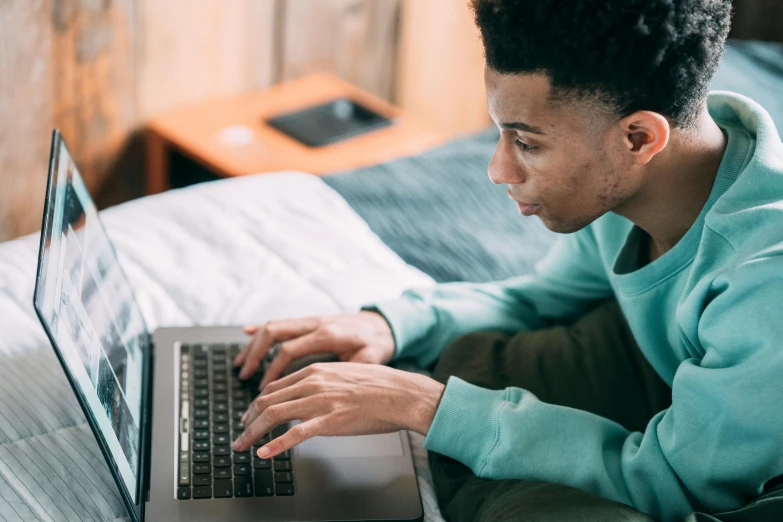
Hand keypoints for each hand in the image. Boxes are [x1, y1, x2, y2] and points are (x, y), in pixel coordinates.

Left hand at [231, 362, 445, 457]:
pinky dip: (275, 445)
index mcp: (315, 372)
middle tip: (241, 432)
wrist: (400, 394)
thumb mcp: (345, 374)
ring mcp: (319, 402)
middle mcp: (312, 384)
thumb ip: (324, 382)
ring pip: (273, 416)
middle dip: (248, 418)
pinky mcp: (329, 421)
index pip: (275, 386)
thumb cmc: (380, 386)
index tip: (251, 414)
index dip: (258, 402)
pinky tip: (264, 454)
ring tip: (242, 445)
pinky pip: (294, 435)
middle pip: (267, 400)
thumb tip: (312, 393)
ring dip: (252, 433)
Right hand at [233, 311, 395, 388]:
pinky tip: (247, 335)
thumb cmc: (378, 344)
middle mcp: (315, 324)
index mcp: (327, 334)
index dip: (273, 371)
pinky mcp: (310, 322)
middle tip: (242, 375)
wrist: (386, 323)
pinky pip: (282, 323)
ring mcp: (311, 321)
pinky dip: (262, 330)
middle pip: (274, 333)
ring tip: (240, 364)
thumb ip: (348, 373)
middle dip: (254, 354)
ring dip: (254, 345)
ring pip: (274, 327)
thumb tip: (330, 394)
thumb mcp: (369, 360)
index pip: (289, 350)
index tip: (262, 390)